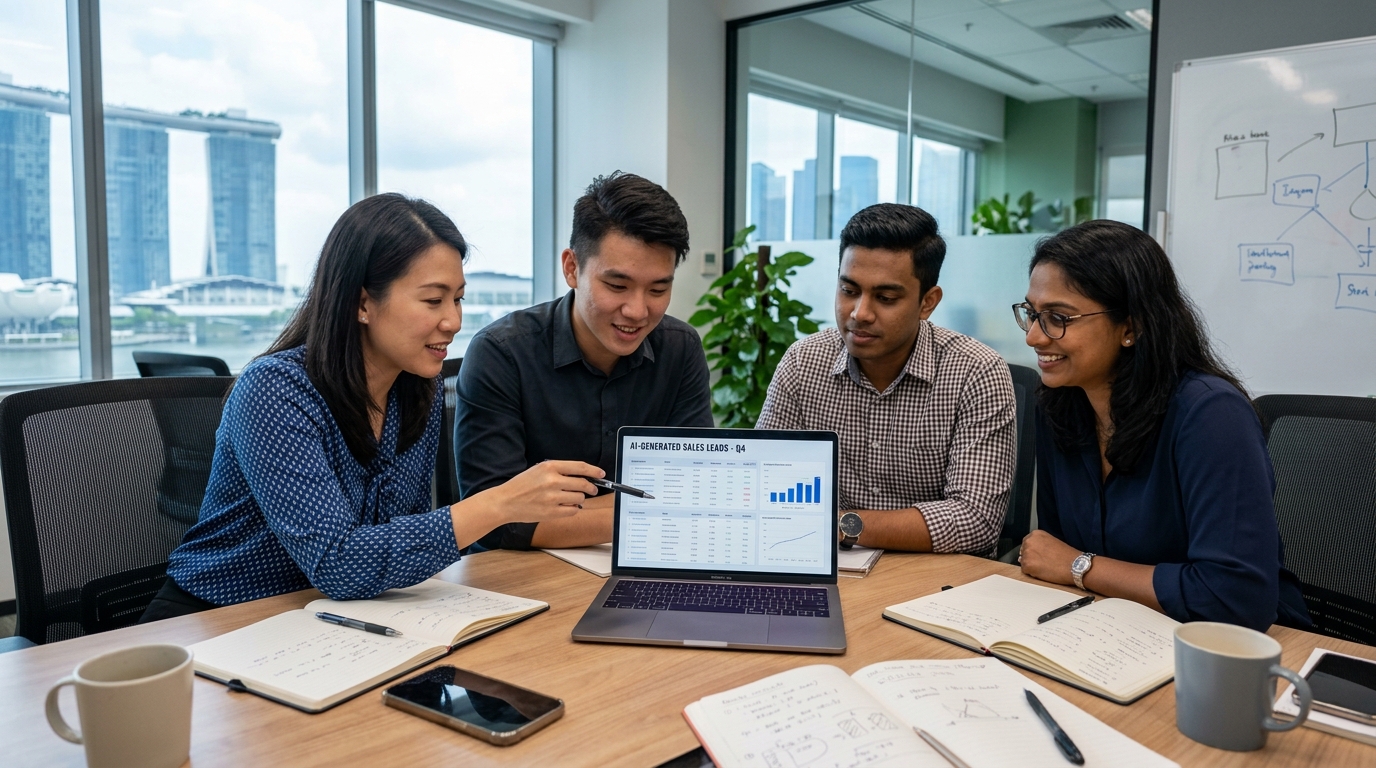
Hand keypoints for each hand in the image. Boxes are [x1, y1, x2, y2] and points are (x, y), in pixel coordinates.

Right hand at [480, 460, 602, 523]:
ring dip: (579, 498)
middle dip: (591, 487)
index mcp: (549, 467)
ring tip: (570, 498)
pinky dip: (573, 508)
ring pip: (580, 498)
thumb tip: (582, 475)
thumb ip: (559, 471)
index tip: (601, 473)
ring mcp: (553, 498)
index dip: (594, 470)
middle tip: (592, 489)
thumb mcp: (538, 470)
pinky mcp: (552, 512)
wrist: (505, 502)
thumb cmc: (521, 485)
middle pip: (584, 484)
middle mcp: (552, 481)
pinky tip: (566, 506)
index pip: (580, 467)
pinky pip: (573, 510)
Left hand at [1018, 530, 1079, 585]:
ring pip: (1023, 562)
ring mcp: (1027, 553)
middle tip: (1044, 562)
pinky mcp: (1027, 565)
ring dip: (1031, 566)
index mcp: (1036, 534)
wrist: (1075, 565)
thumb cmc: (1067, 555)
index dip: (1033, 551)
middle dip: (1031, 558)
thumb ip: (1039, 544)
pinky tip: (1043, 571)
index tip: (1040, 555)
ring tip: (1045, 566)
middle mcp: (1029, 541)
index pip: (1026, 543)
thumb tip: (1029, 552)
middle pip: (1023, 552)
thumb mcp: (1051, 542)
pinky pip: (1025, 571)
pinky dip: (1032, 573)